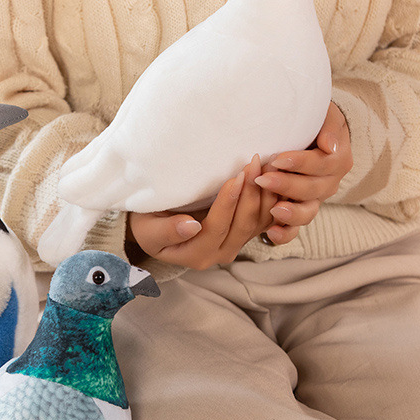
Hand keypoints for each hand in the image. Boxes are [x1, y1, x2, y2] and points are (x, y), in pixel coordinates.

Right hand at [127, 155, 276, 269]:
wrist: (154, 226)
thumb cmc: (147, 225)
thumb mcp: (148, 230)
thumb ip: (167, 231)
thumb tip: (191, 226)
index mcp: (196, 255)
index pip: (217, 228)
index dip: (228, 203)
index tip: (235, 177)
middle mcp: (219, 254)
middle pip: (243, 226)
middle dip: (250, 193)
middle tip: (254, 163)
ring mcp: (234, 244)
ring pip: (258, 222)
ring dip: (264, 193)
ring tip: (266, 165)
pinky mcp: (243, 234)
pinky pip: (263, 219)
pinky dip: (270, 198)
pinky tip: (271, 176)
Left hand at [254, 101, 351, 244]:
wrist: (306, 133)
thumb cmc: (312, 121)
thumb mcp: (324, 115)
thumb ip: (329, 128)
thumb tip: (330, 145)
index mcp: (337, 161)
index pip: (321, 165)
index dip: (300, 163)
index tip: (278, 158)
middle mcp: (327, 184)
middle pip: (311, 190)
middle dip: (286, 186)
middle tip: (263, 179)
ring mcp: (312, 201)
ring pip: (306, 213)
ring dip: (290, 214)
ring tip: (273, 210)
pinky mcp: (296, 212)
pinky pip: (294, 229)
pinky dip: (284, 233)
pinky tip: (270, 234)